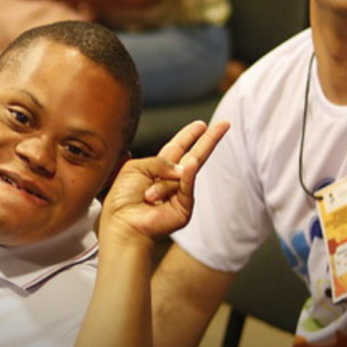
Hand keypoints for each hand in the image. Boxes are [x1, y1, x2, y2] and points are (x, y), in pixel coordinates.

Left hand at [101, 120, 229, 243]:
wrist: (122, 222)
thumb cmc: (122, 198)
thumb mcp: (136, 168)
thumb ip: (160, 161)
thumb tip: (184, 166)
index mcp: (157, 169)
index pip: (177, 148)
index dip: (188, 135)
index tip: (201, 125)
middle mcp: (171, 179)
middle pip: (194, 155)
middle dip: (209, 140)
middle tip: (224, 124)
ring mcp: (180, 194)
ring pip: (179, 174)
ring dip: (160, 184)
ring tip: (146, 197)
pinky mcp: (184, 207)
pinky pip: (187, 185)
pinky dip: (186, 175)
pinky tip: (189, 165)